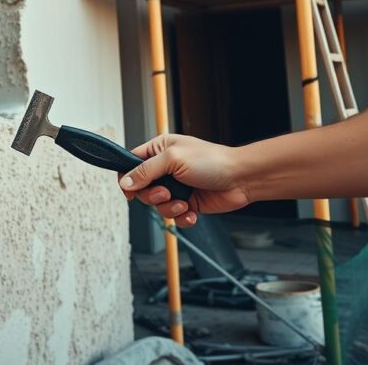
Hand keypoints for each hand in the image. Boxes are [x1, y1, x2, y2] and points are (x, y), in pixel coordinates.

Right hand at [118, 134, 251, 227]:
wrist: (242, 179)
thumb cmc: (212, 161)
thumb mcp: (173, 160)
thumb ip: (145, 171)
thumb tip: (125, 183)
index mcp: (159, 151)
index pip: (131, 164)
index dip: (127, 179)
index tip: (130, 191)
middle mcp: (165, 169)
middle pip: (141, 189)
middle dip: (152, 196)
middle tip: (166, 192)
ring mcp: (176, 187)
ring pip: (156, 205)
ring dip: (169, 208)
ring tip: (184, 203)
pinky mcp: (187, 203)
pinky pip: (173, 216)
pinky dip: (181, 217)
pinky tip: (191, 212)